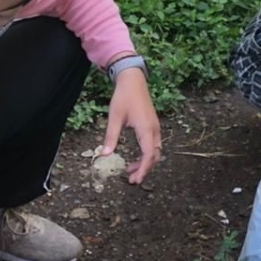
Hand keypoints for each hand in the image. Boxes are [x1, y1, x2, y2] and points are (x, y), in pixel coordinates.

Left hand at [100, 65, 162, 183]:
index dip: (143, 169)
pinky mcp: (152, 125)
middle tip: (132, 180)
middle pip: (155, 155)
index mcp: (146, 129)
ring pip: (155, 150)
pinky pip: (154, 144)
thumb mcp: (114, 117)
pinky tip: (136, 157)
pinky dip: (146, 154)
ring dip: (145, 162)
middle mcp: (154, 129)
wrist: (133, 80)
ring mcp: (155, 127)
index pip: (149, 155)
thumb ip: (111, 137)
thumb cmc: (123, 97)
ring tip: (131, 170)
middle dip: (145, 169)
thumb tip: (104, 155)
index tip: (136, 180)